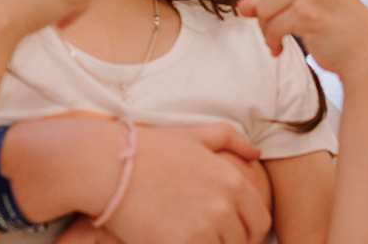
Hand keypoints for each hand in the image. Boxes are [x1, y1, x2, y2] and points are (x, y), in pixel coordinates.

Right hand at [92, 123, 270, 243]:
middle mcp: (224, 207)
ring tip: (187, 237)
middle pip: (242, 243)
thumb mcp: (194, 134)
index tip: (230, 233)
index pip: (260, 222)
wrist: (107, 166)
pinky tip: (170, 240)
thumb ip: (231, 138)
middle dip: (226, 242)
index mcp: (233, 182)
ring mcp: (203, 230)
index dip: (248, 231)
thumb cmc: (148, 149)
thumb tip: (256, 152)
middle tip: (202, 235)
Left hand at [226, 0, 367, 78]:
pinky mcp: (308, 14)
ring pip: (262, 8)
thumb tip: (243, 8)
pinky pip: (270, 28)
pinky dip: (273, 42)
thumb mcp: (304, 2)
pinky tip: (286, 48)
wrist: (365, 52)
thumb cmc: (332, 22)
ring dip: (268, 29)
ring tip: (285, 35)